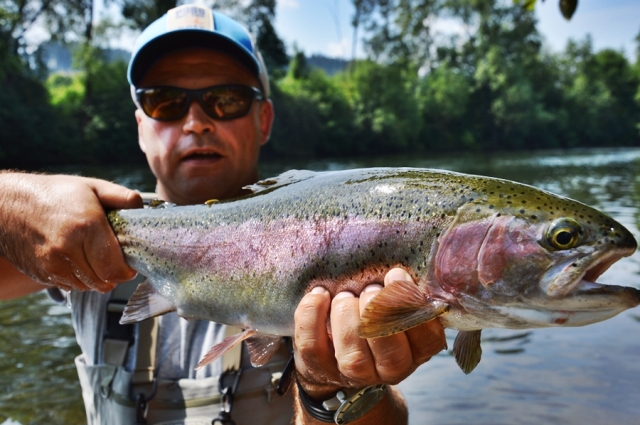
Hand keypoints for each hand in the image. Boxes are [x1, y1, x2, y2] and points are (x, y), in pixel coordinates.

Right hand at [0, 173, 141, 292]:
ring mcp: (52, 264)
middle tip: (115, 260)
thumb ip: (120, 196)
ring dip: (98, 278)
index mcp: (86, 226)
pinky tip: (78, 259)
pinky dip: (80, 278)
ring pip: (88, 287)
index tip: (129, 263)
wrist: (7, 205)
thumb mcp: (91, 187)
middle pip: (104, 281)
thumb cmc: (55, 193)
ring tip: (96, 258)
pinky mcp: (42, 274)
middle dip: (114, 274)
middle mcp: (68, 249)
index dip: (127, 270)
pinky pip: (71, 286)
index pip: (115, 268)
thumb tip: (141, 206)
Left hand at [293, 268, 445, 399]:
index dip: (412, 303)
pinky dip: (314, 314)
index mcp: (415, 352)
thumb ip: (404, 293)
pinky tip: (320, 294)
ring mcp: (354, 374)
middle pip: (390, 351)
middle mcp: (390, 371)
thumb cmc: (373, 316)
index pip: (428, 338)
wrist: (333, 351)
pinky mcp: (320, 369)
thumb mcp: (395, 306)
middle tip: (369, 289)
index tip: (395, 274)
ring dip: (347, 314)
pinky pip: (314, 345)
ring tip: (346, 295)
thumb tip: (400, 270)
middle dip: (378, 310)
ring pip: (353, 354)